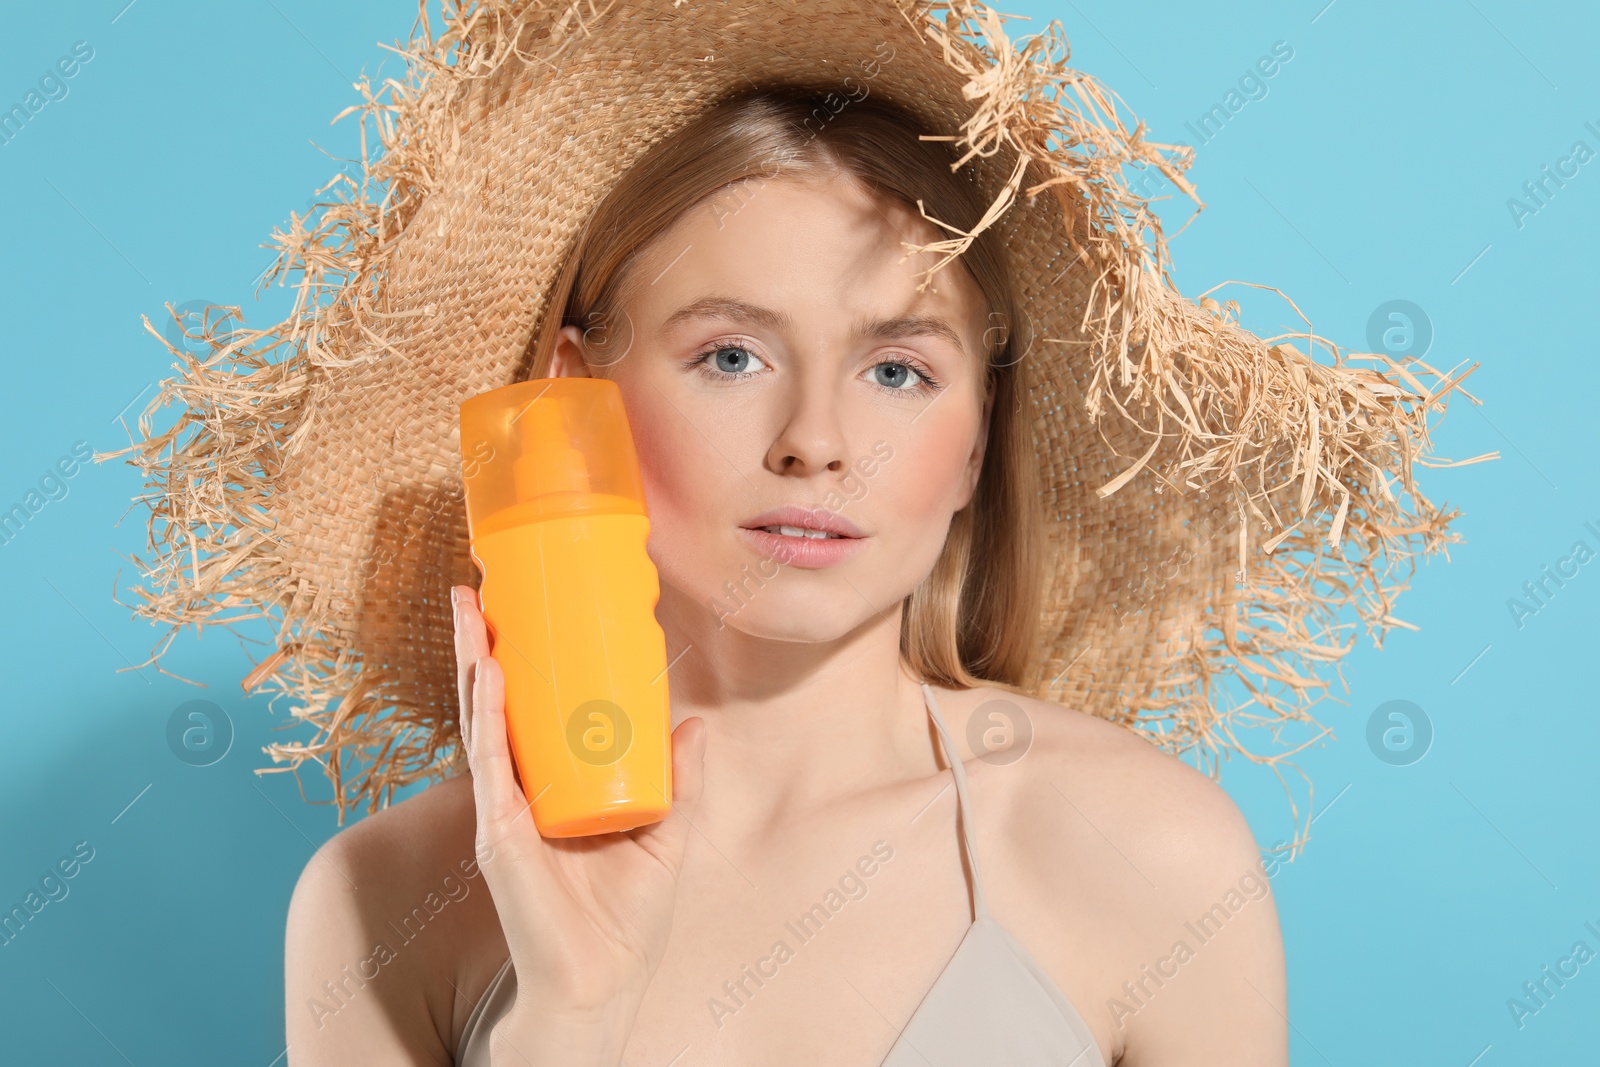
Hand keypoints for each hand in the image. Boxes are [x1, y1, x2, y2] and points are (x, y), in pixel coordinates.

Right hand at [451, 584, 706, 1057]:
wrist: (602, 984)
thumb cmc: (626, 920)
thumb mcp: (667, 835)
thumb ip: (682, 781)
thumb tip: (696, 723)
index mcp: (549, 790)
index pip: (527, 714)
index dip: (520, 664)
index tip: (522, 609)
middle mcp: (518, 793)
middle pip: (494, 706)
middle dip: (481, 647)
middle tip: (478, 588)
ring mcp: (504, 811)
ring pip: (481, 721)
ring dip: (472, 662)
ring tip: (469, 608)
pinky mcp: (501, 834)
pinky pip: (488, 765)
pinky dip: (486, 716)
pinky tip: (486, 673)